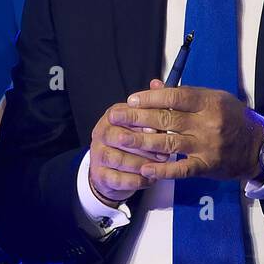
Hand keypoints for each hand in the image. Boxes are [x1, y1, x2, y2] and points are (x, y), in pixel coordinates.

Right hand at [88, 79, 169, 204]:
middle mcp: (100, 133)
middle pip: (119, 138)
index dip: (142, 123)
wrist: (111, 170)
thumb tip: (158, 82)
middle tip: (166, 153)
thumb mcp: (141, 122)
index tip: (160, 130)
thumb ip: (151, 104)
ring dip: (141, 164)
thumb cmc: (132, 140)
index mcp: (112, 116)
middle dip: (144, 146)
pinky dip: (136, 181)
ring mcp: (97, 155)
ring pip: (119, 159)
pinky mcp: (99, 175)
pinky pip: (118, 179)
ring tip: (160, 168)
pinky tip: (150, 180)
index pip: (124, 115)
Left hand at [107, 84, 263, 182]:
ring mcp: (206, 147)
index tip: (131, 100)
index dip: (151, 98)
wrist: (257, 146)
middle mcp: (207, 123)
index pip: (175, 96)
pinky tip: (145, 169)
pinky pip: (181, 169)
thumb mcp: (214, 98)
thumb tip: (153, 85)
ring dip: (141, 142)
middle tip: (115, 116)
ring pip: (168, 144)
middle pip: (167, 119)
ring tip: (120, 139)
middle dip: (137, 118)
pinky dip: (162, 170)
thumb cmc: (232, 117)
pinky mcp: (206, 166)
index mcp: (209, 102)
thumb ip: (184, 93)